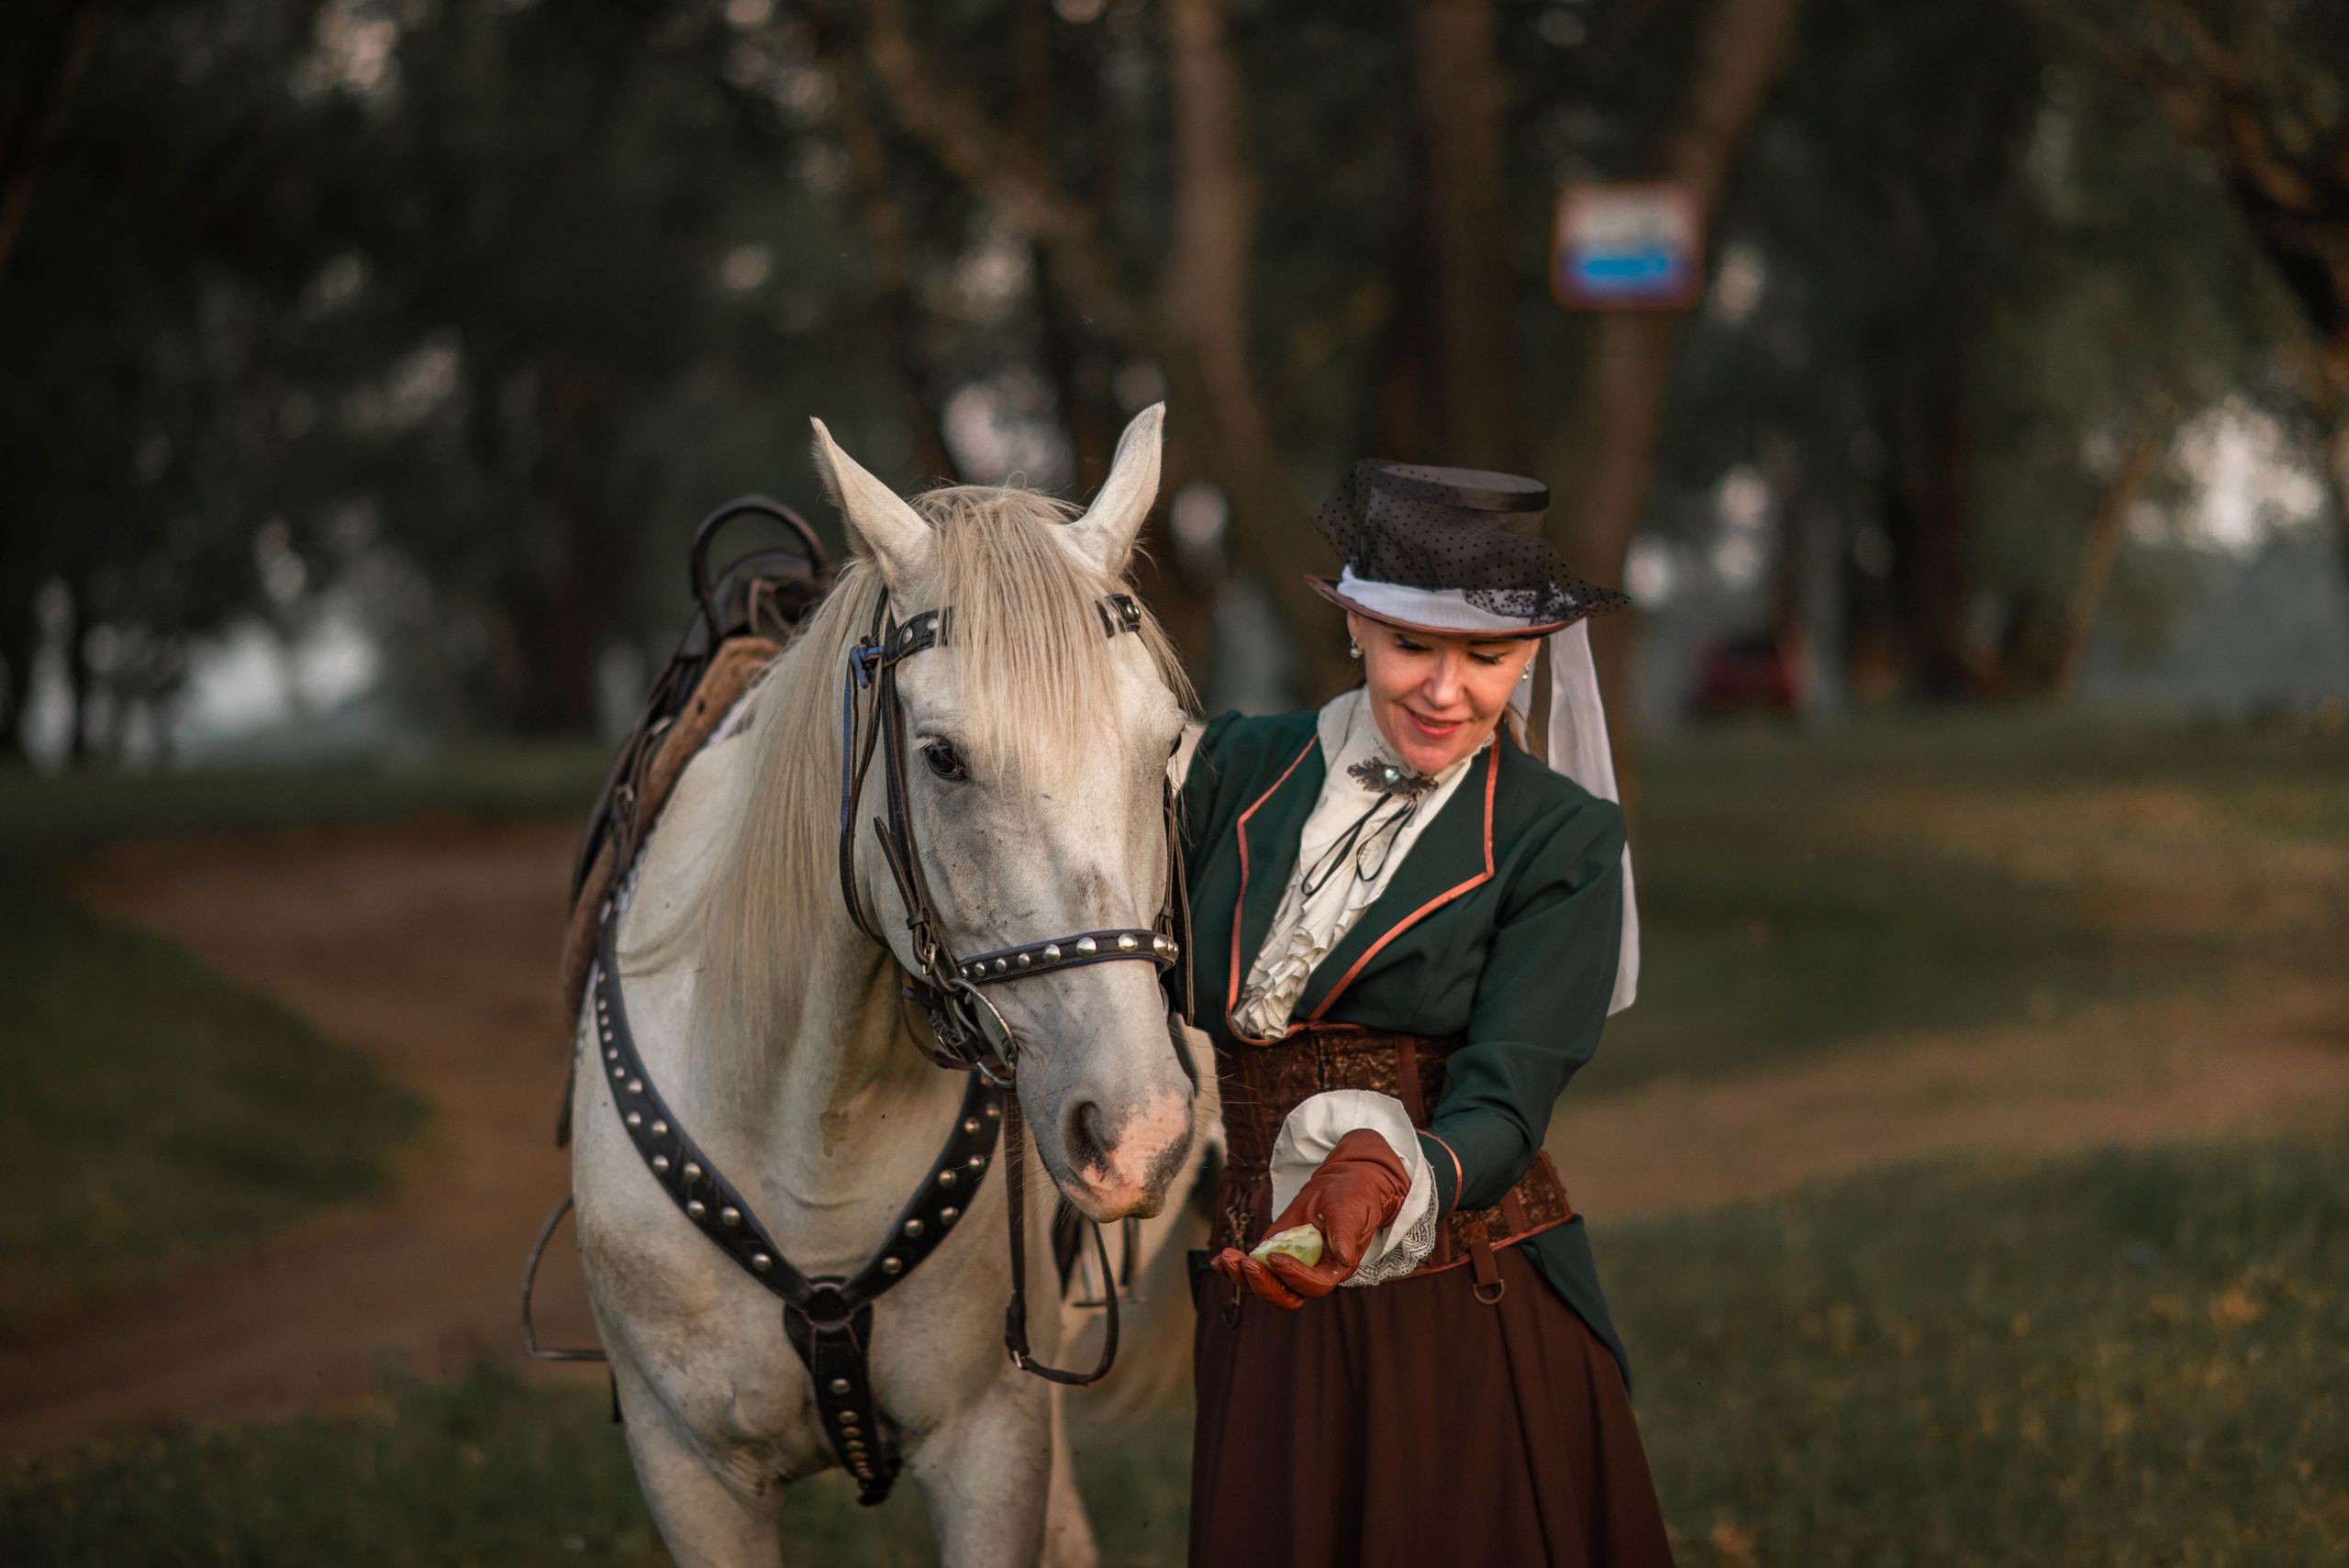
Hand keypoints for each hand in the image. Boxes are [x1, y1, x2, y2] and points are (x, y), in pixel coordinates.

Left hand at [1211, 1129, 1409, 1310]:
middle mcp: (1313, 1275)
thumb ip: (1344, 1232)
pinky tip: (1217, 1261)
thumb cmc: (1351, 1196)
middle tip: (1244, 1262)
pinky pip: (1255, 1271)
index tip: (1274, 1256)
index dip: (1293, 1276)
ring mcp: (1292, 1268)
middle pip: (1286, 1297)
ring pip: (1266, 1288)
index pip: (1314, 1285)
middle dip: (1262, 1284)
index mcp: (1335, 1269)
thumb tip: (1344, 1258)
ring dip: (1243, 1278)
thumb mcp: (1349, 1209)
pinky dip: (1233, 1270)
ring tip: (1226, 1257)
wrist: (1342, 1186)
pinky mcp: (1275, 1256)